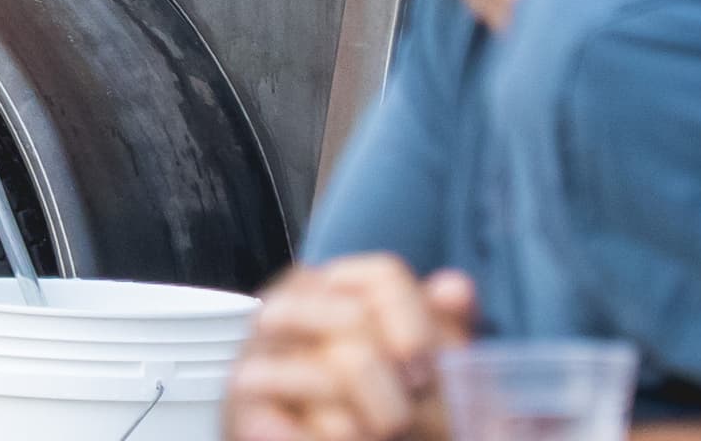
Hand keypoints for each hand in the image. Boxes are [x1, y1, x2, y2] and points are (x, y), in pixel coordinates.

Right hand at [226, 257, 476, 440]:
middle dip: (402, 384)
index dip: (418, 324)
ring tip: (376, 435)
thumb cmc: (371, 415)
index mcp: (323, 288)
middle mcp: (280, 310)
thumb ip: (440, 328)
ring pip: (341, 372)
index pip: (383, 276)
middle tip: (406, 418)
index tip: (426, 370)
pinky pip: (322, 426)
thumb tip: (456, 287)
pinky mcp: (244, 413)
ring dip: (379, 420)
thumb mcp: (417, 372)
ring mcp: (255, 359)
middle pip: (359, 322)